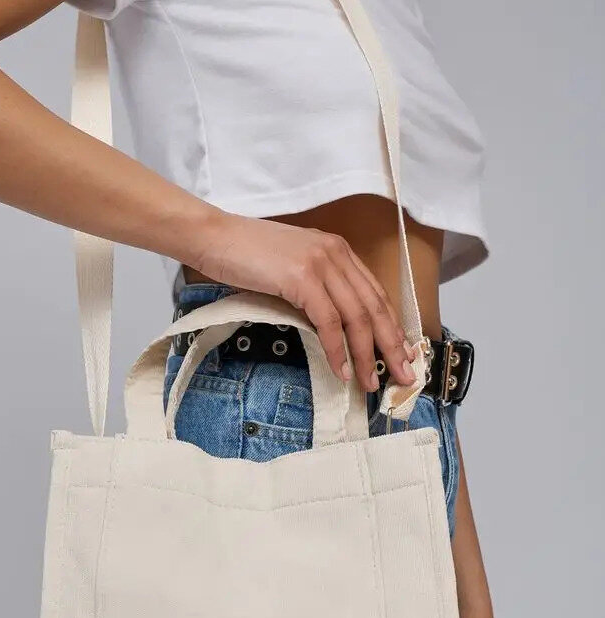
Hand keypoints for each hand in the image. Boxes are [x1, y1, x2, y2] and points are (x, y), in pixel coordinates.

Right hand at [190, 211, 418, 393]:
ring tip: (371, 382)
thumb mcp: (291, 265)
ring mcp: (320, 263)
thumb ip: (315, 284)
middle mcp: (336, 253)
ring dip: (367, 354)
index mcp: (337, 249)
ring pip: (356, 317)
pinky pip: (328, 322)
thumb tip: (331, 324)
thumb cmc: (244, 254)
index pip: (376, 292)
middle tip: (405, 375)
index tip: (402, 352)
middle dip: (392, 345)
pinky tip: (341, 370)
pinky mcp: (301, 278)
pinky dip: (338, 349)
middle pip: (375, 306)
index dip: (392, 325)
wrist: (212, 236)